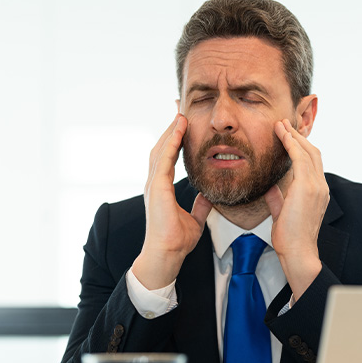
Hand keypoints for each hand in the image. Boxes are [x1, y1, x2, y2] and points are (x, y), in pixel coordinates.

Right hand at [132, 114, 212, 289]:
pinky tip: (178, 129)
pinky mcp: (157, 188)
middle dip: (170, 127)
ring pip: (161, 149)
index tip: (181, 122)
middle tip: (178, 107)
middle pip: (161, 146)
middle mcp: (154, 183)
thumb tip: (207, 197)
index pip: (167, 156)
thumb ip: (199, 207)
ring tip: (180, 112)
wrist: (167, 255)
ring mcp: (153, 184)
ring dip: (170, 130)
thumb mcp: (194, 220)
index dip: (174, 138)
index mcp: (161, 188)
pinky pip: (164, 159)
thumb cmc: (176, 241)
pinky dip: (171, 142)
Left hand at [265, 119, 328, 298]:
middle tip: (284, 124)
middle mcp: (321, 186)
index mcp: (317, 192)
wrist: (298, 252)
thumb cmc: (290, 238)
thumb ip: (278, 198)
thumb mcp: (282, 213)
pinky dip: (291, 143)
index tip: (287, 137)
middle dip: (298, 136)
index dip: (300, 148)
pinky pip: (300, 157)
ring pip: (308, 151)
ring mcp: (317, 185)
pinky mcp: (307, 186)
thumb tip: (270, 188)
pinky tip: (282, 134)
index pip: (311, 163)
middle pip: (313, 153)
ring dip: (294, 136)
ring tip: (281, 124)